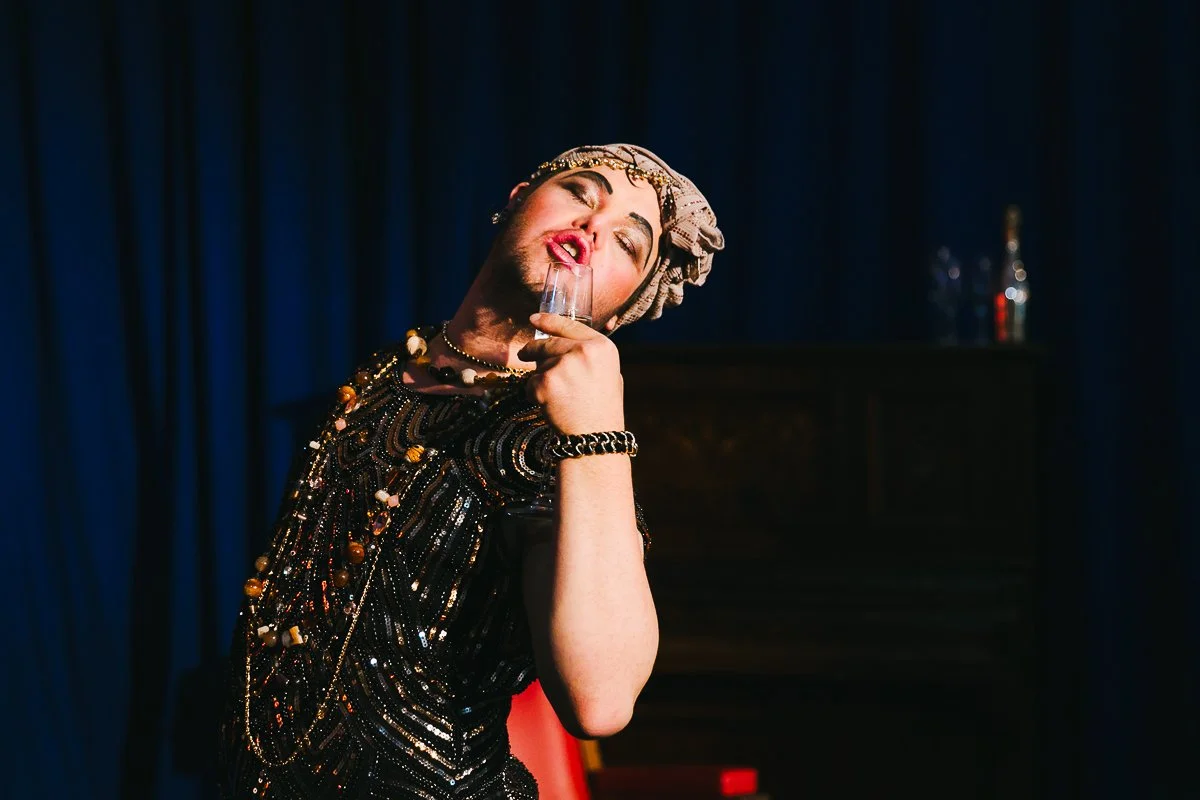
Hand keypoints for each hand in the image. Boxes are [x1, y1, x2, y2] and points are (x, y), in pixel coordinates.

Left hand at [516, 313, 625, 434]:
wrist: (595, 439)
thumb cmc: (602, 410)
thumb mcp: (608, 375)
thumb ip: (590, 356)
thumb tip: (565, 343)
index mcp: (602, 347)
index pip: (570, 326)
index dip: (549, 321)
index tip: (534, 319)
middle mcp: (584, 351)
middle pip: (548, 343)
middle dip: (532, 350)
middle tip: (523, 354)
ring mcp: (563, 365)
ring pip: (538, 365)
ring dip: (540, 379)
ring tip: (558, 399)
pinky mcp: (546, 382)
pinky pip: (530, 383)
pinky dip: (534, 395)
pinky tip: (551, 407)